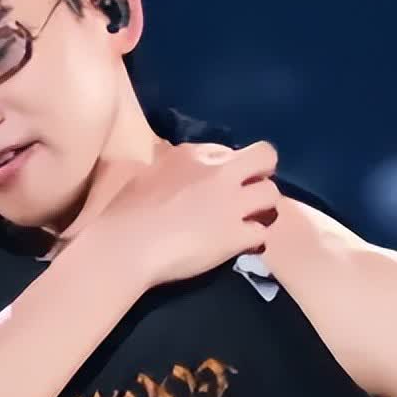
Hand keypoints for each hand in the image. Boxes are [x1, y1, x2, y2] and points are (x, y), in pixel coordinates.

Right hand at [97, 140, 281, 289]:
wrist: (126, 246)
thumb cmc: (125, 211)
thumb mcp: (146, 172)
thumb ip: (169, 166)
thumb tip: (173, 170)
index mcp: (193, 154)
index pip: (229, 150)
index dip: (229, 167)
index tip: (219, 183)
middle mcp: (219, 173)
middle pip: (266, 157)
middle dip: (262, 173)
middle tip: (250, 193)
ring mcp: (231, 204)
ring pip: (272, 195)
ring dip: (263, 209)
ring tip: (249, 222)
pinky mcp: (235, 236)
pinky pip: (263, 233)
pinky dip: (254, 241)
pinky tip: (242, 246)